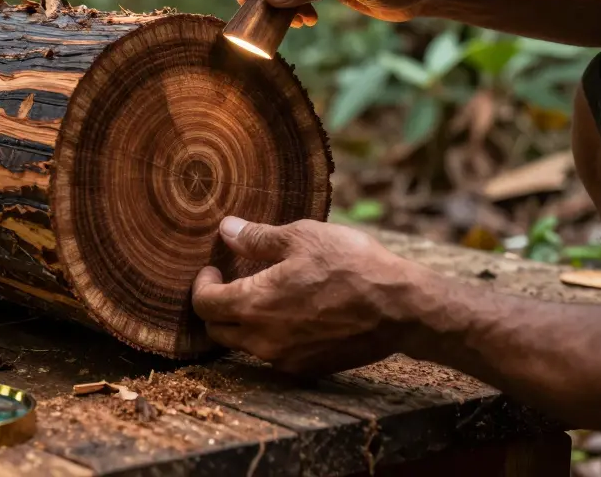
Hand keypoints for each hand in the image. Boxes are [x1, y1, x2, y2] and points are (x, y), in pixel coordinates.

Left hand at [192, 216, 436, 374]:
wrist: (399, 308)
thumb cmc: (351, 265)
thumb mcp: (303, 237)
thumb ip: (257, 238)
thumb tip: (226, 229)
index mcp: (255, 305)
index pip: (204, 304)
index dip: (202, 285)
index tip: (214, 269)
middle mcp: (263, 340)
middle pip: (217, 331)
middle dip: (216, 307)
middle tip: (230, 283)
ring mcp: (285, 359)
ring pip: (244, 346)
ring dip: (243, 323)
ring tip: (263, 295)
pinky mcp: (307, 369)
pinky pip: (273, 356)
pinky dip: (270, 337)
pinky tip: (290, 314)